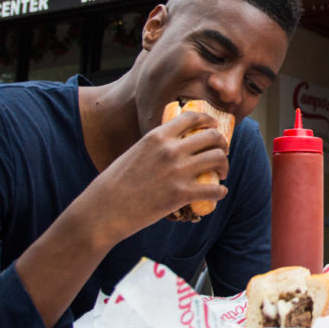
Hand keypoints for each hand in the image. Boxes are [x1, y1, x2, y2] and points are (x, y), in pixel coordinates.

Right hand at [82, 110, 230, 243]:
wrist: (104, 209)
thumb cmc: (115, 182)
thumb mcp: (134, 152)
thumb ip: (156, 146)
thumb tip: (174, 145)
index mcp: (157, 136)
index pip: (192, 118)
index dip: (208, 121)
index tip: (214, 127)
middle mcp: (170, 150)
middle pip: (212, 137)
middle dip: (222, 145)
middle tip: (222, 154)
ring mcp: (178, 171)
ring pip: (218, 159)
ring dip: (224, 166)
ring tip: (221, 174)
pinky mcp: (181, 194)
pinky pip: (214, 189)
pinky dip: (221, 191)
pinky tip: (220, 193)